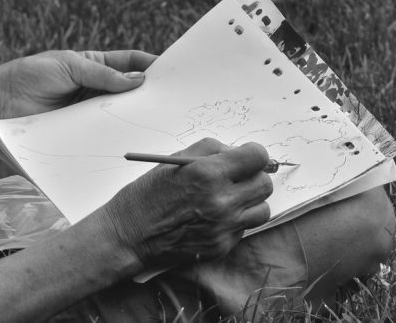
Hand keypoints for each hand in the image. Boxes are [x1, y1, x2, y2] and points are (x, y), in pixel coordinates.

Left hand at [0, 50, 156, 119]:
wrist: (1, 104)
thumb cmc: (32, 76)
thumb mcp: (70, 66)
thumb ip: (103, 74)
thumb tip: (138, 80)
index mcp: (96, 66)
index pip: (130, 63)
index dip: (149, 65)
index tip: (169, 71)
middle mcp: (98, 89)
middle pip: (131, 89)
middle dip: (149, 92)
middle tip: (169, 98)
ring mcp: (93, 111)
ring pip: (122, 111)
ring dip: (138, 114)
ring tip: (157, 118)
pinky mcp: (87, 130)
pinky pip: (108, 130)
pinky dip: (121, 131)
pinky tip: (133, 133)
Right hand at [96, 138, 272, 266]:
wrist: (130, 234)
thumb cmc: (148, 193)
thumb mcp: (176, 159)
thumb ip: (213, 150)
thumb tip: (239, 152)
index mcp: (208, 173)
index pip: (258, 157)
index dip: (254, 155)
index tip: (247, 158)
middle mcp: (221, 201)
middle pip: (265, 183)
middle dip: (253, 177)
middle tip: (236, 178)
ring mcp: (223, 227)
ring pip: (263, 209)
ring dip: (250, 201)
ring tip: (229, 199)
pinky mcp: (221, 246)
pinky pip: (245, 228)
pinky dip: (236, 220)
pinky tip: (216, 216)